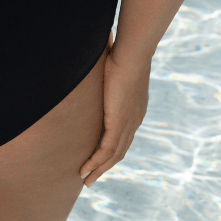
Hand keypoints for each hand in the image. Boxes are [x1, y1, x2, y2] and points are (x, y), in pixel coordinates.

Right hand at [79, 40, 149, 187]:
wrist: (133, 54)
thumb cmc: (124, 52)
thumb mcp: (114, 61)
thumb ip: (108, 59)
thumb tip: (101, 41)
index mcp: (135, 109)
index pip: (124, 135)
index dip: (112, 148)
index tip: (101, 157)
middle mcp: (134, 121)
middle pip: (120, 151)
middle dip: (105, 166)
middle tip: (92, 178)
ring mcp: (127, 124)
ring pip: (113, 156)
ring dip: (99, 169)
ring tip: (86, 179)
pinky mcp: (117, 123)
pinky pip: (105, 150)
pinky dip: (95, 162)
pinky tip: (85, 170)